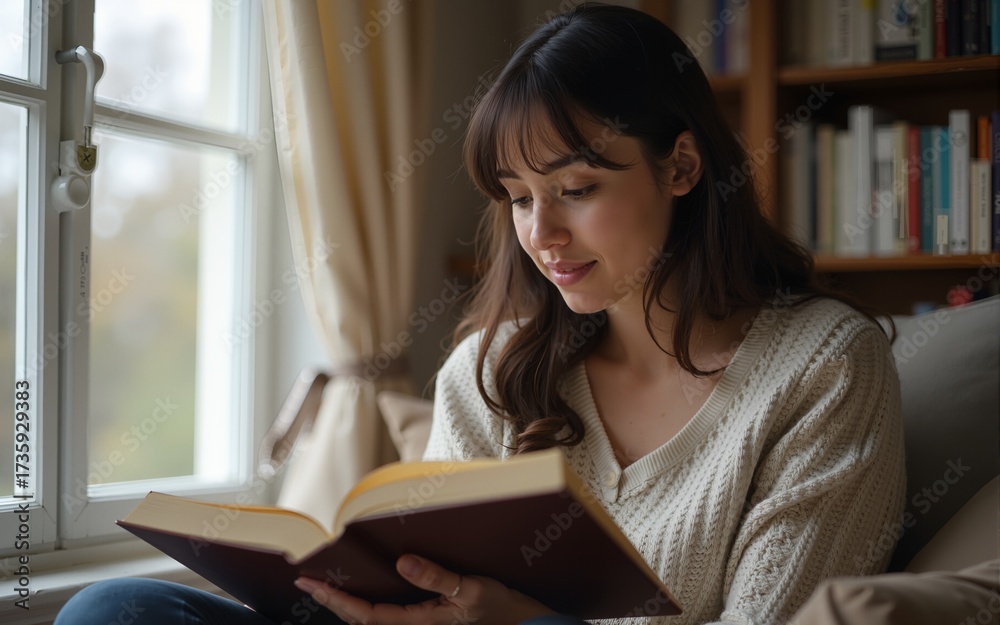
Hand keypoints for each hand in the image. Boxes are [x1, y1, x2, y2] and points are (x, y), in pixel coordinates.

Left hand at [294, 553, 557, 624]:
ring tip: (326, 587)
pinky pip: (386, 616)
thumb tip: (401, 563)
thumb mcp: (471, 589)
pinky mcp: (427, 620)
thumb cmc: (499, 607)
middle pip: (361, 620)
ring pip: (372, 620)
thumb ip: (437, 578)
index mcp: (420, 623)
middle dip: (332, 603)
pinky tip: (362, 593)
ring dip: (346, 606)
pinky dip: (366, 607)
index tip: (311, 583)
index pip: (366, 615)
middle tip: (306, 582)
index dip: (336, 600)